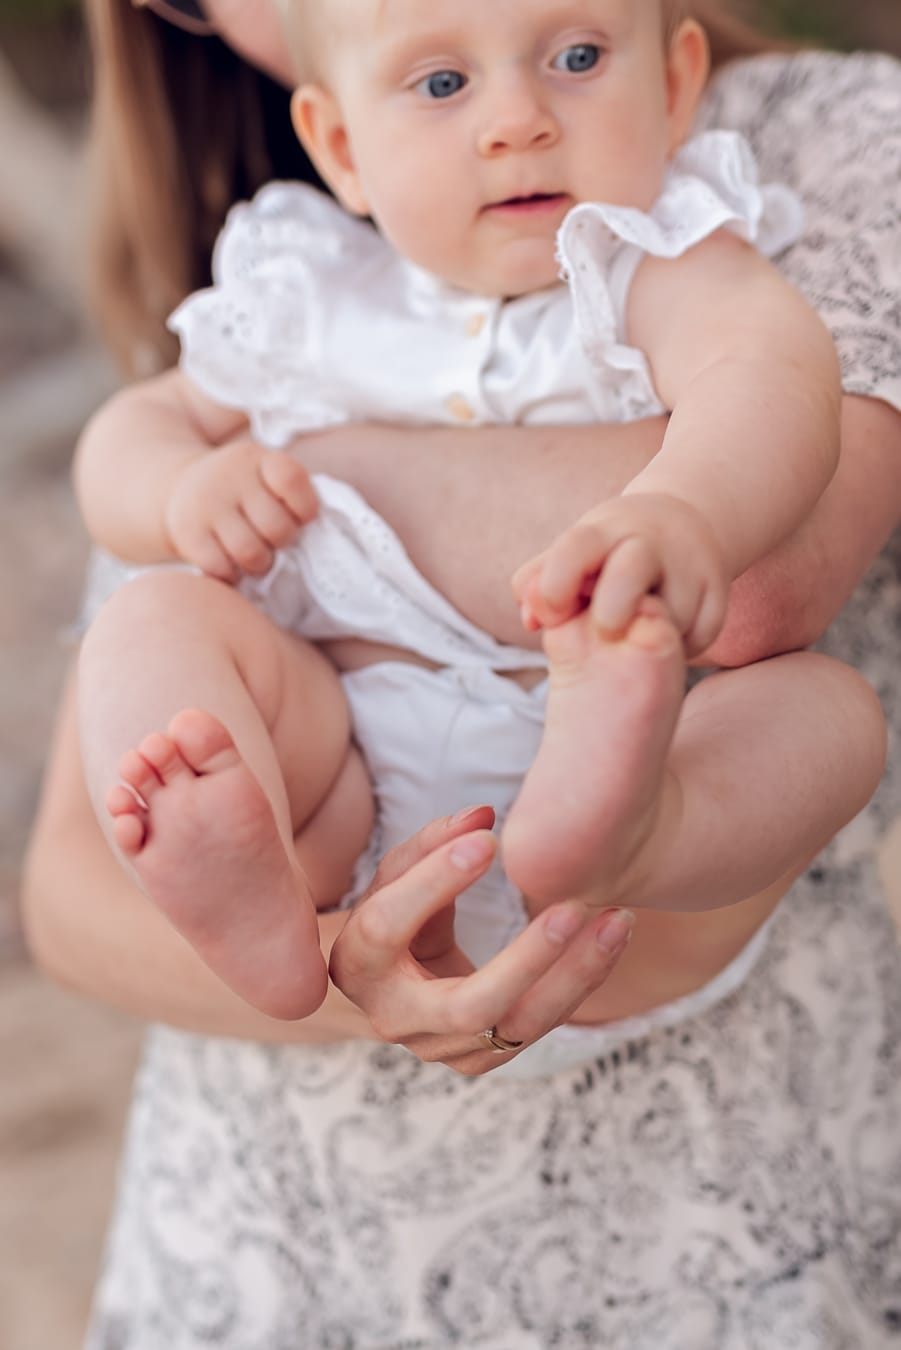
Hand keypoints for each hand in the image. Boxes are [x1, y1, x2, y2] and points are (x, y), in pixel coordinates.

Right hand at [164, 439, 317, 581]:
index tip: (301, 517)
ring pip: (251, 554)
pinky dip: (231, 575)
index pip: (292, 480)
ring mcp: (206, 505)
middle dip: (282, 542)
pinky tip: (230, 563)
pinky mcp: (187, 533)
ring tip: (255, 555)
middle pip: (277, 528)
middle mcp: (230, 477)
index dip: (305, 508)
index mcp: (258, 459)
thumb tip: (322, 533)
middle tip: (273, 540)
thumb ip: (294, 494)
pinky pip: (221, 568)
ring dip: (260, 564)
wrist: (180, 486)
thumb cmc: (243, 491)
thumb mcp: (267, 475)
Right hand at [330, 806, 634, 1075]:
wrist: (388, 985)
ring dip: (575, 975)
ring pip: (518, 1026)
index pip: (389, 927)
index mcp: (358, 964)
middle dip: (527, 960)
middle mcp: (396, 1018)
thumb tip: (484, 816)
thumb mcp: (397, 874)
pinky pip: (540, 1026)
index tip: (488, 842)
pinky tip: (612, 937)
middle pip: (468, 1005)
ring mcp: (442, 1048)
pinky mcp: (481, 1059)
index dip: (434, 882)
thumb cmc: (395, 913)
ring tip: (617, 920)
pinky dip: (581, 981)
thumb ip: (435, 841)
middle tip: (575, 907)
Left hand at [512, 492, 728, 657]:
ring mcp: (690, 565)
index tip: (554, 612)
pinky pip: (700, 635)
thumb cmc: (610, 550)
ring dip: (648, 639)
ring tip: (635, 634)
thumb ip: (538, 582)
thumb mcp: (575, 551)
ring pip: (671, 617)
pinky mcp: (718, 593)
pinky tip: (663, 637)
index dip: (556, 585)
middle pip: (630, 573)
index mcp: (605, 530)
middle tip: (605, 630)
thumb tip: (531, 621)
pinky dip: (680, 648)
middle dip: (610, 612)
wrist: (683, 523)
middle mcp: (651, 542)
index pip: (575, 548)